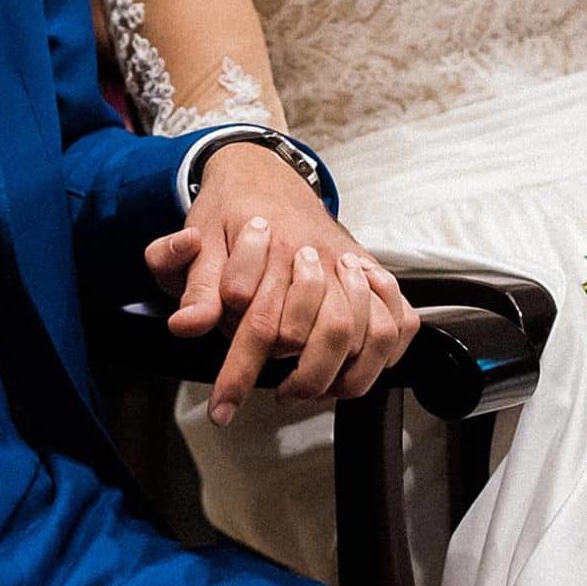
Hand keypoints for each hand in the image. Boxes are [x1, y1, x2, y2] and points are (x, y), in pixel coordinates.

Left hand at [144, 143, 419, 425]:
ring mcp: (353, 265)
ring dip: (347, 372)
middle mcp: (322, 258)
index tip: (222, 410)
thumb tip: (187, 326)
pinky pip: (400, 318)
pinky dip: (387, 351)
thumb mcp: (197, 241)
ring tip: (318, 389)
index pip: (262, 326)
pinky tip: (359, 366)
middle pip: (331, 332)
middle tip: (279, 394)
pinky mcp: (372, 271)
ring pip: (372, 331)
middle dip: (304, 379)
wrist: (265, 174)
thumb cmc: (228, 213)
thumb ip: (193, 285)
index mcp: (275, 249)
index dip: (240, 375)